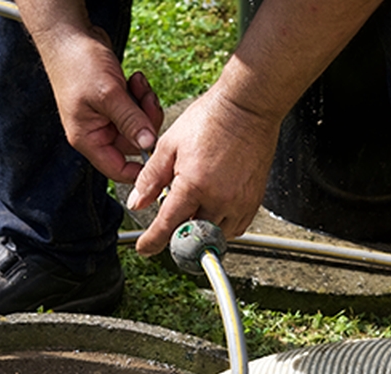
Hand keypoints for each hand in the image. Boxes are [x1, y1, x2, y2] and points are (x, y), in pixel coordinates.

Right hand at [37, 26, 163, 182]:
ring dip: (145, 105)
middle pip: (134, 145)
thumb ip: (130, 121)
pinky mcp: (115, 103)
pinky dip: (141, 95)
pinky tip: (135, 78)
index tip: (159, 155)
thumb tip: (149, 145)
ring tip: (138, 83)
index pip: (117, 170)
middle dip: (146, 122)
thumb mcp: (108, 94)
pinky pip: (137, 109)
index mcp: (88, 138)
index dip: (140, 169)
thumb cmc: (79, 64)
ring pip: (139, 125)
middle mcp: (97, 132)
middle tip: (147, 99)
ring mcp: (106, 117)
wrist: (69, 34)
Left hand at [127, 87, 281, 255]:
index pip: (168, 225)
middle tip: (171, 224)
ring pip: (216, 235)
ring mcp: (240, 202)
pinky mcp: (254, 200)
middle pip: (193, 236)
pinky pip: (236, 228)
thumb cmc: (210, 119)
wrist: (247, 107)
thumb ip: (150, 178)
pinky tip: (213, 210)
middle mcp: (219, 199)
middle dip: (178, 234)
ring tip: (194, 211)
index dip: (152, 241)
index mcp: (193, 185)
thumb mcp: (169, 145)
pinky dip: (222, 226)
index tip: (145, 248)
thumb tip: (136, 203)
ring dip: (201, 231)